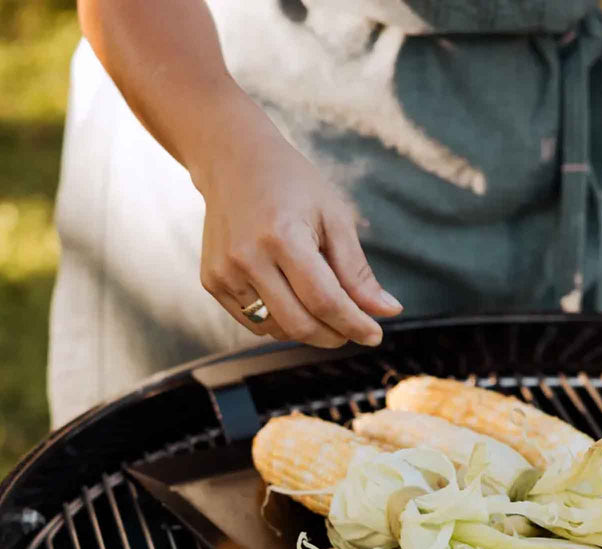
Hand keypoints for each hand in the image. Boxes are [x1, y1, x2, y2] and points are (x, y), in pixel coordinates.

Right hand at [192, 100, 400, 347]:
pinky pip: (255, 323)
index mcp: (283, 236)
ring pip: (278, 330)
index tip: (375, 335)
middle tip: (353, 329)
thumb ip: (358, 271)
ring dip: (309, 330)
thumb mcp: (334, 217)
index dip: (355, 325)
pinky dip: (282, 323)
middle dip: (334, 335)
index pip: (325, 301)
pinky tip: (293, 299)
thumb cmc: (292, 186)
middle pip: (300, 324)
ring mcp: (224, 272)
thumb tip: (389, 312)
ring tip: (323, 305)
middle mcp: (247, 258)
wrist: (231, 160)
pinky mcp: (212, 281)